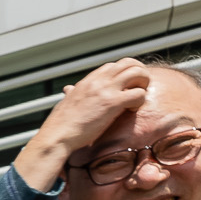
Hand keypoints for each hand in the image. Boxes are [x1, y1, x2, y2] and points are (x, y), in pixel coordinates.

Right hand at [11, 59, 151, 191]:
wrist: (57, 136)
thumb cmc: (60, 124)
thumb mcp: (66, 102)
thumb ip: (72, 93)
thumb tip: (68, 90)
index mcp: (89, 80)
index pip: (114, 65)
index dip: (124, 74)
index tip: (126, 87)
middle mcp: (99, 80)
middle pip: (130, 62)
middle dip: (139, 74)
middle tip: (138, 90)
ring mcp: (106, 90)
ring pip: (138, 72)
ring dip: (143, 84)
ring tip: (137, 98)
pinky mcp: (113, 103)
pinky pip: (139, 94)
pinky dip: (140, 101)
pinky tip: (131, 110)